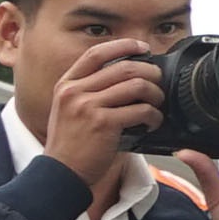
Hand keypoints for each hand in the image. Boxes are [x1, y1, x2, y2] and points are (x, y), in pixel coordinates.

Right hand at [41, 44, 161, 199]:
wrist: (60, 174)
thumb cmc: (70, 144)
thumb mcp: (68, 109)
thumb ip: (89, 90)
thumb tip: (127, 73)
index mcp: (66, 85)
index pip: (97, 53)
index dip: (124, 45)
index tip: (143, 48)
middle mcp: (75, 92)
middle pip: (125, 67)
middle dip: (150, 73)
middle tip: (158, 84)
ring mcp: (88, 107)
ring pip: (137, 86)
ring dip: (155, 95)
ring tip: (157, 105)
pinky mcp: (103, 123)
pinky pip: (140, 110)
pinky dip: (153, 116)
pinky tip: (152, 123)